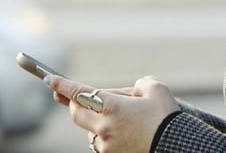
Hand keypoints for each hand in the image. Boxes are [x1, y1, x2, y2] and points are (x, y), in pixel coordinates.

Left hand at [45, 75, 179, 152]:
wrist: (176, 145)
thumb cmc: (166, 116)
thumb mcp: (155, 89)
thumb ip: (138, 84)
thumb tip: (130, 92)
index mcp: (112, 107)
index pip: (79, 93)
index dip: (62, 85)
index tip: (49, 79)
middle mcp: (104, 126)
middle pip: (76, 113)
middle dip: (74, 103)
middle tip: (74, 97)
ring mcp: (106, 144)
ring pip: (89, 129)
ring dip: (95, 120)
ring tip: (121, 117)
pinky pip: (100, 142)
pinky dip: (105, 134)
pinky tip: (123, 131)